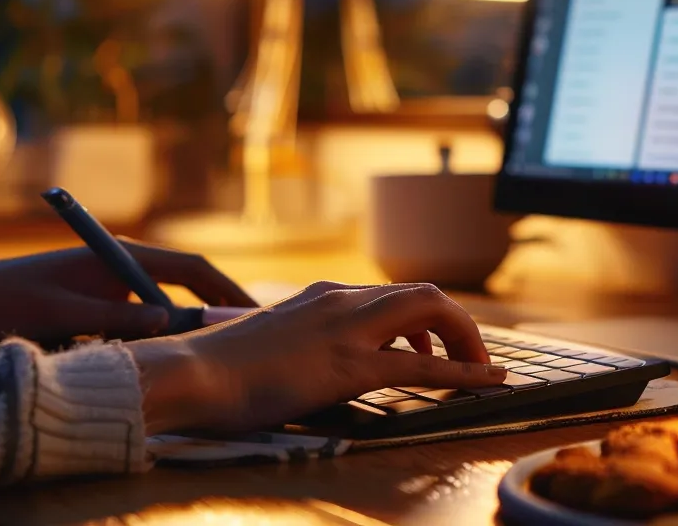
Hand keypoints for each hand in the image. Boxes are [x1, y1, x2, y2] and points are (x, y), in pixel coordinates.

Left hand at [0, 240, 255, 343]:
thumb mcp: (65, 316)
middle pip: (181, 291)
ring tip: (206, 363)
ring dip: (176, 336)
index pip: (192, 270)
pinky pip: (131, 326)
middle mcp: (114, 266)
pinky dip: (147, 344)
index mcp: (116, 256)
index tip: (258, 318)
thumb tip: (177, 329)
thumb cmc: (0, 303)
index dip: (228, 293)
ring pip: (156, 315)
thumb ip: (123, 322)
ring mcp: (101, 287)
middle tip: (244, 348)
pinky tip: (154, 370)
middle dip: (212, 318)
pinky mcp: (85, 307)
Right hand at [126, 282, 505, 432]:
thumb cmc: (221, 370)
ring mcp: (346, 328)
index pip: (394, 295)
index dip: (430, 319)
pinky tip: (485, 383)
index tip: (440, 345)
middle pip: (423, 296)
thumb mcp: (276, 343)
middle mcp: (340, 300)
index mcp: (324, 295)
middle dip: (458, 324)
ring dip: (465, 340)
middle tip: (471, 358)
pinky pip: (421, 366)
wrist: (192, 374)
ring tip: (478, 370)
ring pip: (429, 313)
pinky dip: (462, 372)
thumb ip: (307, 341)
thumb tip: (321, 361)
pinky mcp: (347, 364)